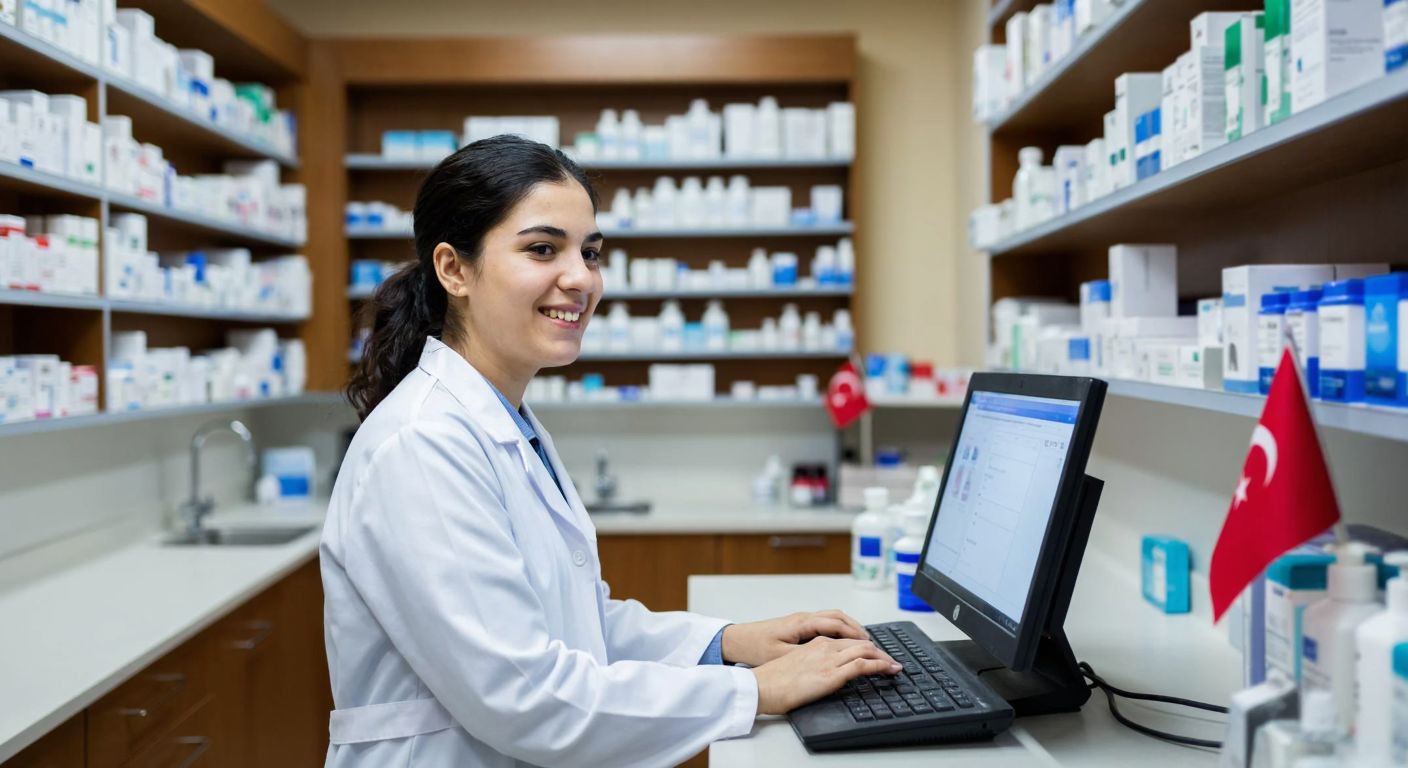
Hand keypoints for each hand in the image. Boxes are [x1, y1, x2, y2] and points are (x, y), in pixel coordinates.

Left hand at [721, 610, 868, 666]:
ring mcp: (801, 620)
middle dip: (858, 630)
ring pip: (833, 618)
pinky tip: (844, 642)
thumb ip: (807, 655)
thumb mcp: (782, 655)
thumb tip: (830, 659)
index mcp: (802, 623)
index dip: (856, 634)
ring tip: (864, 642)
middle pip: (839, 618)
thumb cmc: (755, 648)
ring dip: (850, 628)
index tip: (871, 645)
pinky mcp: (798, 626)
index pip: (837, 624)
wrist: (735, 640)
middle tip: (874, 644)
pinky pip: (825, 623)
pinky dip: (840, 630)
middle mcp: (804, 617)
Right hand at [752, 636, 900, 714]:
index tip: (875, 653)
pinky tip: (889, 669)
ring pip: (865, 649)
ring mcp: (829, 660)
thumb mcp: (795, 664)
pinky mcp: (831, 675)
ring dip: (884, 657)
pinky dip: (880, 665)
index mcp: (816, 643)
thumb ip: (812, 662)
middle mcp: (825, 647)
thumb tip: (822, 671)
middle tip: (890, 660)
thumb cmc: (773, 680)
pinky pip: (862, 665)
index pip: (848, 640)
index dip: (865, 645)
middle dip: (879, 650)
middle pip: (861, 642)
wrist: (761, 686)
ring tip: (894, 665)